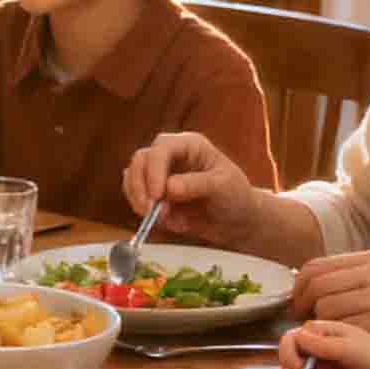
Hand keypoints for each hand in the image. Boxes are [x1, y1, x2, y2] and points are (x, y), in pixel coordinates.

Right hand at [123, 131, 267, 242]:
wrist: (237, 221)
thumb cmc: (236, 196)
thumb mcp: (224, 186)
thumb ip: (197, 185)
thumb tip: (169, 188)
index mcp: (188, 145)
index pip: (161, 149)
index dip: (154, 170)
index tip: (157, 195)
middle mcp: (170, 157)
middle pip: (140, 161)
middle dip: (140, 186)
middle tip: (148, 211)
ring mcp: (160, 176)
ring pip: (132, 180)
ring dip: (140, 201)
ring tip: (165, 220)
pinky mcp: (154, 195)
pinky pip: (137, 199)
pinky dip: (146, 213)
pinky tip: (170, 222)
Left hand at [289, 248, 369, 367]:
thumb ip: (360, 277)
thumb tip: (315, 283)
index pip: (317, 265)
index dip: (300, 287)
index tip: (299, 305)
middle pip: (316, 285)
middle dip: (304, 307)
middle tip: (306, 325)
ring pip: (325, 308)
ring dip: (322, 326)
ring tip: (333, 336)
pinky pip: (342, 328)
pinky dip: (340, 339)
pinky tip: (350, 345)